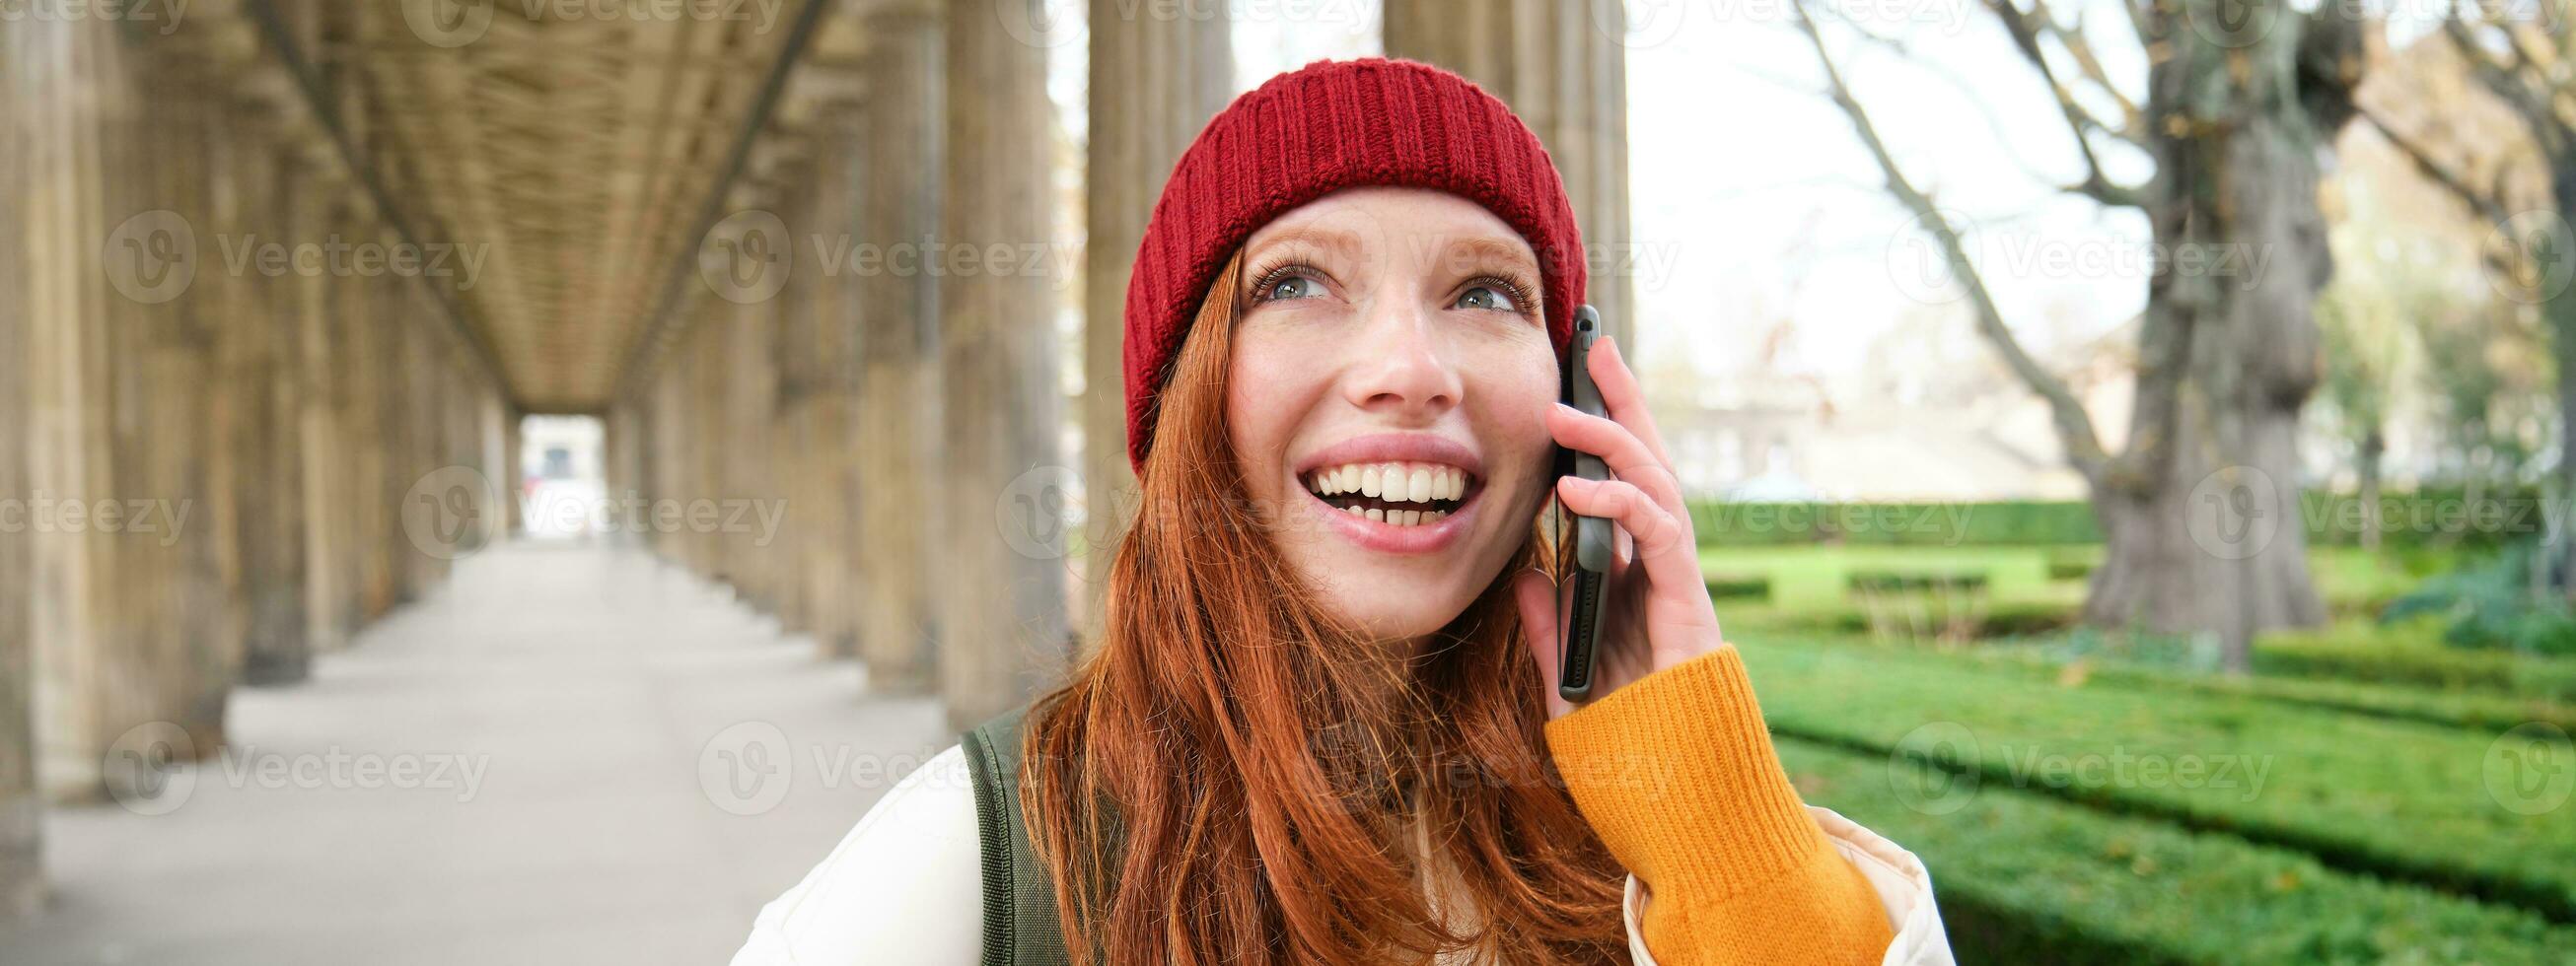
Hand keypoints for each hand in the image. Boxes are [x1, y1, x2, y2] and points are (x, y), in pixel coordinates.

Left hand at [1511, 337, 1724, 719]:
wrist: (1674, 791)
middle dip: (1623, 401)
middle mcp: (1660, 566)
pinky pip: (1658, 533)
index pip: (1618, 485)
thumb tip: (1523, 575)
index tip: (1570, 383)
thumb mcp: (1566, 672)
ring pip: (1657, 484)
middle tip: (1594, 345)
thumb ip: (1548, 624)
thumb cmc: (1627, 735)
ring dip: (1613, 439)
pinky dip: (1620, 502)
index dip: (1599, 434)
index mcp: (1633, 574)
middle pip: (1647, 463)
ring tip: (1563, 409)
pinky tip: (1576, 486)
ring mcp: (1678, 579)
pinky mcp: (1686, 599)